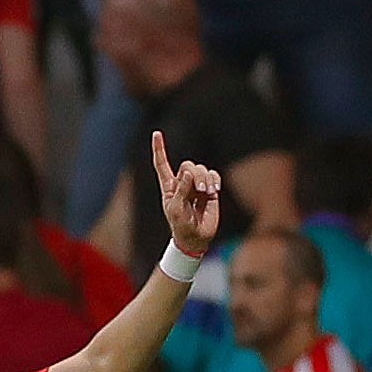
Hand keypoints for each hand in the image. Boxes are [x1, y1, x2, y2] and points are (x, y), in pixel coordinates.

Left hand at [152, 130, 220, 256]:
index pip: (162, 164)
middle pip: (188, 165)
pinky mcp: (210, 190)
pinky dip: (215, 180)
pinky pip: (213, 175)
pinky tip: (214, 190)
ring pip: (202, 169)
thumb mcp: (176, 209)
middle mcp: (182, 183)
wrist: (196, 238)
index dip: (159, 149)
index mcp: (169, 186)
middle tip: (200, 188)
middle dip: (195, 174)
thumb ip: (182, 190)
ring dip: (206, 179)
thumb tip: (189, 173)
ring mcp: (196, 186)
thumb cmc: (180, 225)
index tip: (156, 133)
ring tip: (207, 192)